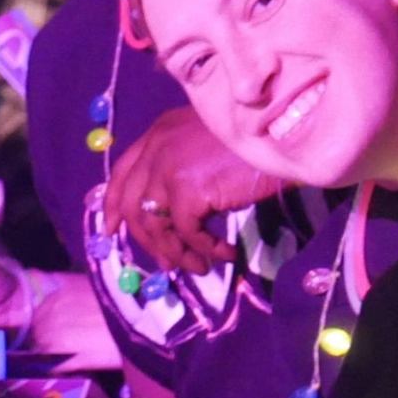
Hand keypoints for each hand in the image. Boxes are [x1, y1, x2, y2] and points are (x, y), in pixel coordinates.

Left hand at [101, 106, 278, 274]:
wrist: (286, 131)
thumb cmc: (256, 137)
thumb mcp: (209, 142)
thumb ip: (183, 165)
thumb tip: (170, 214)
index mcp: (159, 132)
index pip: (122, 173)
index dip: (113, 204)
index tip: (111, 230)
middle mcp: (157, 147)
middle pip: (132, 204)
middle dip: (148, 240)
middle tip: (168, 264)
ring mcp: (168, 167)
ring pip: (156, 225)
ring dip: (177, 253)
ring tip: (200, 267)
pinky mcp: (187, 189)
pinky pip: (188, 232)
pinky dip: (205, 249)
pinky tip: (226, 254)